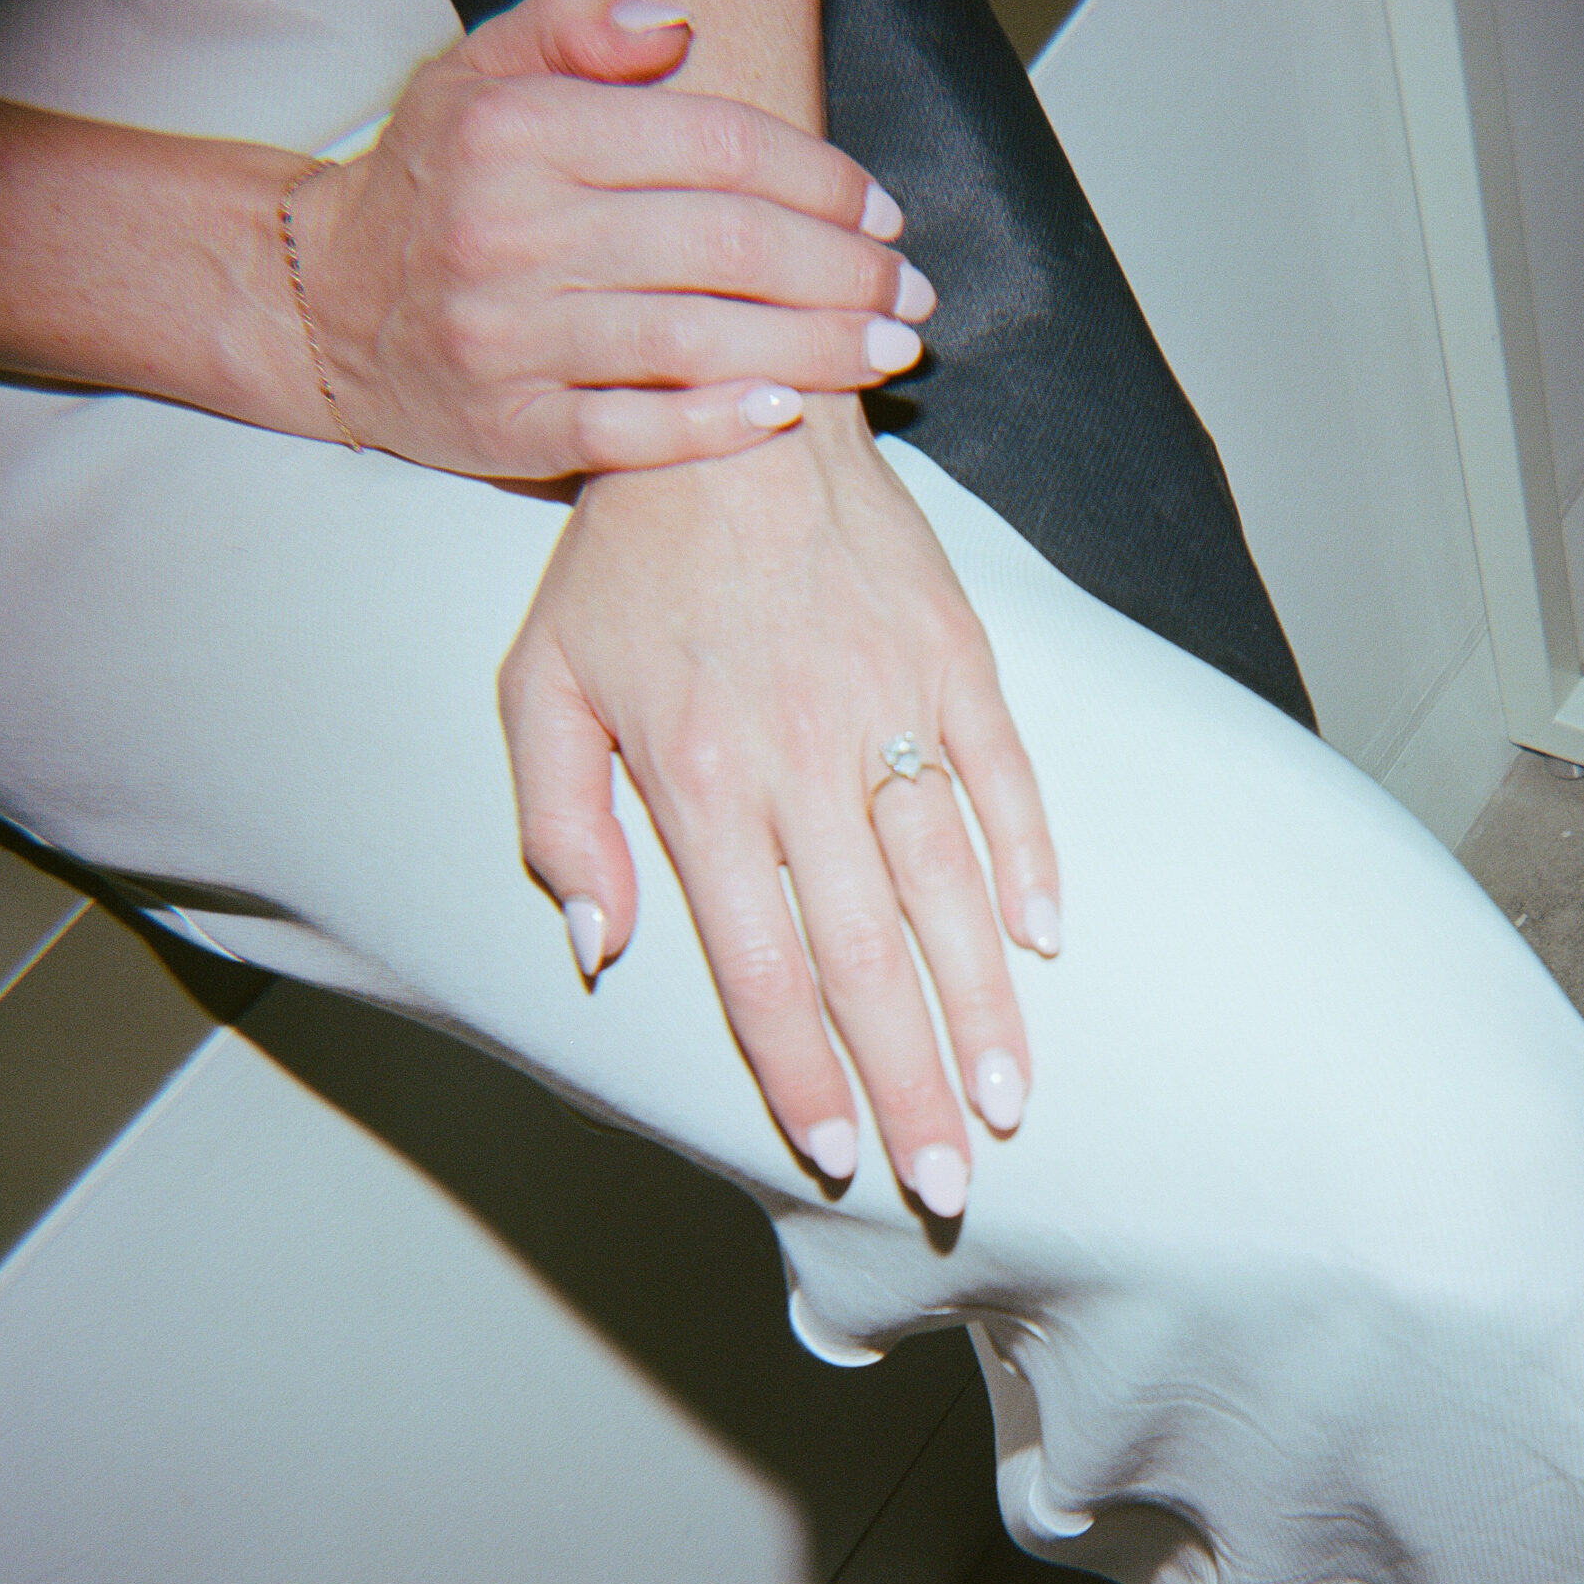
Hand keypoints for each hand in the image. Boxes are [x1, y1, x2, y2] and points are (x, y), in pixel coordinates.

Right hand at [285, 0, 933, 476]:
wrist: (328, 306)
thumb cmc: (436, 187)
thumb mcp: (482, 72)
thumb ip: (575, 27)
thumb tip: (677, 26)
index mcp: (522, 133)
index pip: (710, 147)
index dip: (814, 178)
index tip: (880, 213)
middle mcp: (515, 233)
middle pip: (722, 249)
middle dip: (838, 273)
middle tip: (909, 295)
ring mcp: (513, 337)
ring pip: (693, 340)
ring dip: (811, 351)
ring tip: (887, 353)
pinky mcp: (512, 426)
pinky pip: (634, 431)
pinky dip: (717, 423)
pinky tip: (789, 410)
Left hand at [497, 400, 1062, 1210]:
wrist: (723, 398)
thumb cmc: (621, 558)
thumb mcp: (538, 684)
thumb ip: (558, 823)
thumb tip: (600, 950)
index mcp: (697, 783)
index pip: (761, 969)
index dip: (800, 1074)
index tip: (835, 1155)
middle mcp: (801, 760)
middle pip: (864, 959)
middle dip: (908, 1085)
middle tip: (948, 1186)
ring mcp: (888, 707)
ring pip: (947, 887)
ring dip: (981, 1006)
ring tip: (1008, 1100)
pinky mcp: (953, 656)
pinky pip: (1002, 777)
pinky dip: (1028, 860)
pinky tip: (1045, 943)